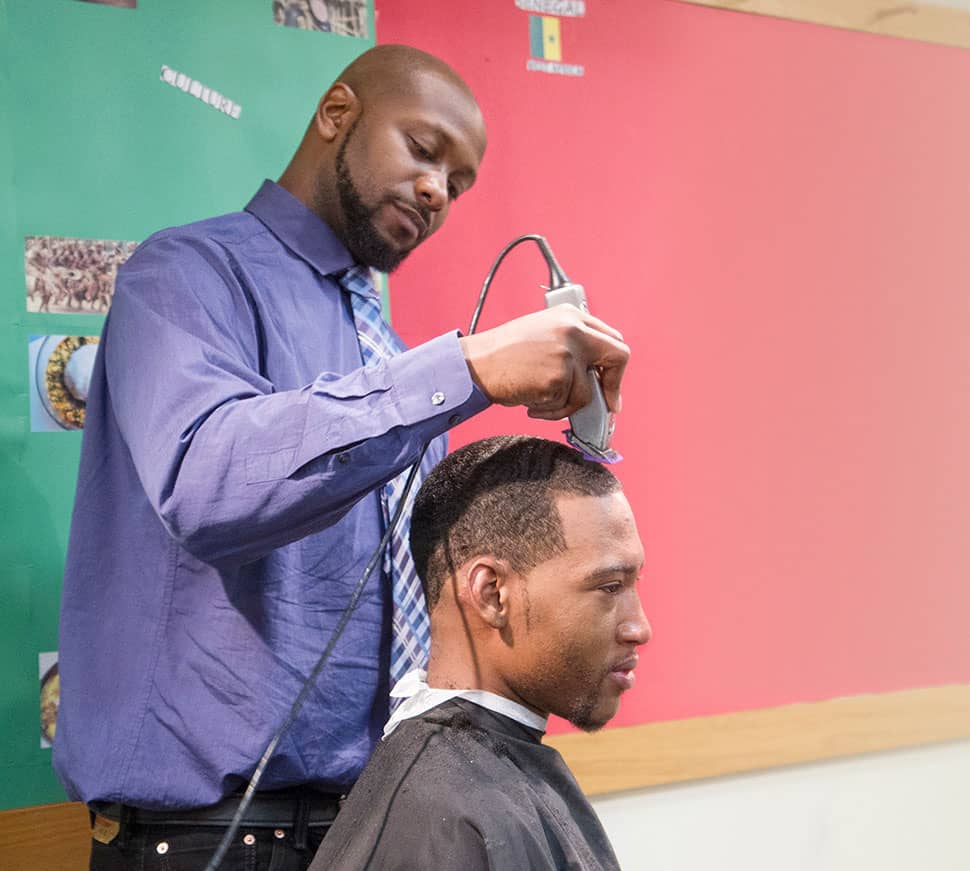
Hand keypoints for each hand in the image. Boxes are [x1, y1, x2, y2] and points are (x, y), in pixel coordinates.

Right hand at [458, 304, 628, 419]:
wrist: (477, 364)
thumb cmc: (503, 354)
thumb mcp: (543, 334)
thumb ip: (572, 345)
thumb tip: (597, 373)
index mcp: (571, 316)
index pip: (611, 338)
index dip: (614, 365)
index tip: (610, 382)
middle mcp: (573, 330)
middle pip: (619, 356)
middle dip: (614, 384)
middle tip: (608, 404)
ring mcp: (567, 354)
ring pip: (587, 393)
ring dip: (565, 406)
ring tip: (538, 399)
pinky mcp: (558, 378)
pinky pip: (566, 406)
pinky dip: (550, 412)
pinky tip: (531, 401)